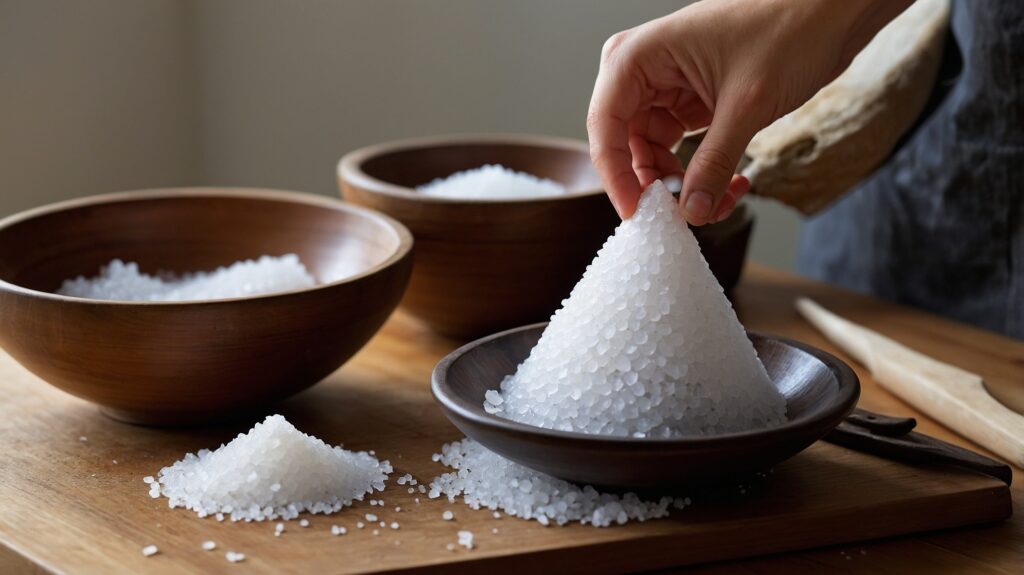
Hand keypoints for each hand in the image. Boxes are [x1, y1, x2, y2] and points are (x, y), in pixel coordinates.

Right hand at [586, 0, 911, 223]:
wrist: (833, 10)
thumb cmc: (790, 29)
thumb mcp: (747, 105)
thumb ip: (713, 163)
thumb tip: (690, 213)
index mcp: (640, 55)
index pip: (605, 124)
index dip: (615, 174)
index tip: (636, 212)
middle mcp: (645, 70)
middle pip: (625, 143)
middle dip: (656, 183)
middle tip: (685, 213)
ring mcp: (667, 86)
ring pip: (652, 152)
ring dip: (683, 184)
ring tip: (720, 201)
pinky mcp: (690, 100)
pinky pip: (680, 148)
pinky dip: (701, 172)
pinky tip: (732, 185)